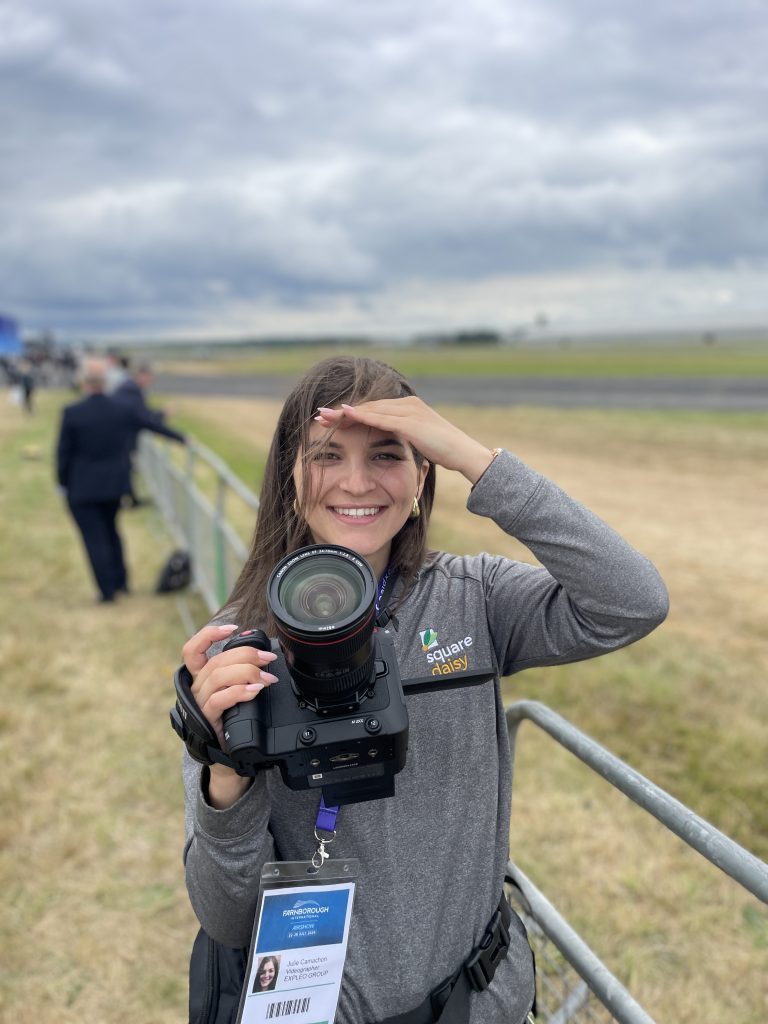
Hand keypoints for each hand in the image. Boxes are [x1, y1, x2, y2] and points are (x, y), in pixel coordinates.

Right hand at [182, 623, 278, 746]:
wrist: (227, 753)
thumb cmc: (233, 718)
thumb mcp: (235, 691)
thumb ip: (242, 673)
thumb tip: (264, 655)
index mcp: (201, 676)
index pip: (193, 650)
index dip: (208, 635)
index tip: (233, 628)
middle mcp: (197, 687)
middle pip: (216, 661)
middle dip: (246, 655)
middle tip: (269, 659)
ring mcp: (200, 703)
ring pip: (218, 677)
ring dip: (247, 673)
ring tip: (266, 679)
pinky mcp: (207, 719)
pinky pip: (219, 700)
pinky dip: (239, 692)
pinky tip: (254, 691)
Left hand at [315, 397, 494, 484]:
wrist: (464, 453)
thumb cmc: (445, 452)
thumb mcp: (419, 442)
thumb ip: (404, 438)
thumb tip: (391, 445)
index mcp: (408, 408)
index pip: (374, 409)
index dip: (352, 414)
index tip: (331, 420)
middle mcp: (407, 404)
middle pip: (368, 406)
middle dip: (342, 412)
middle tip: (320, 416)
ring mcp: (409, 411)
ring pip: (370, 410)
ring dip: (345, 413)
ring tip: (325, 417)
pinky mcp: (410, 422)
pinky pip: (380, 418)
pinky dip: (361, 416)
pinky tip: (345, 416)